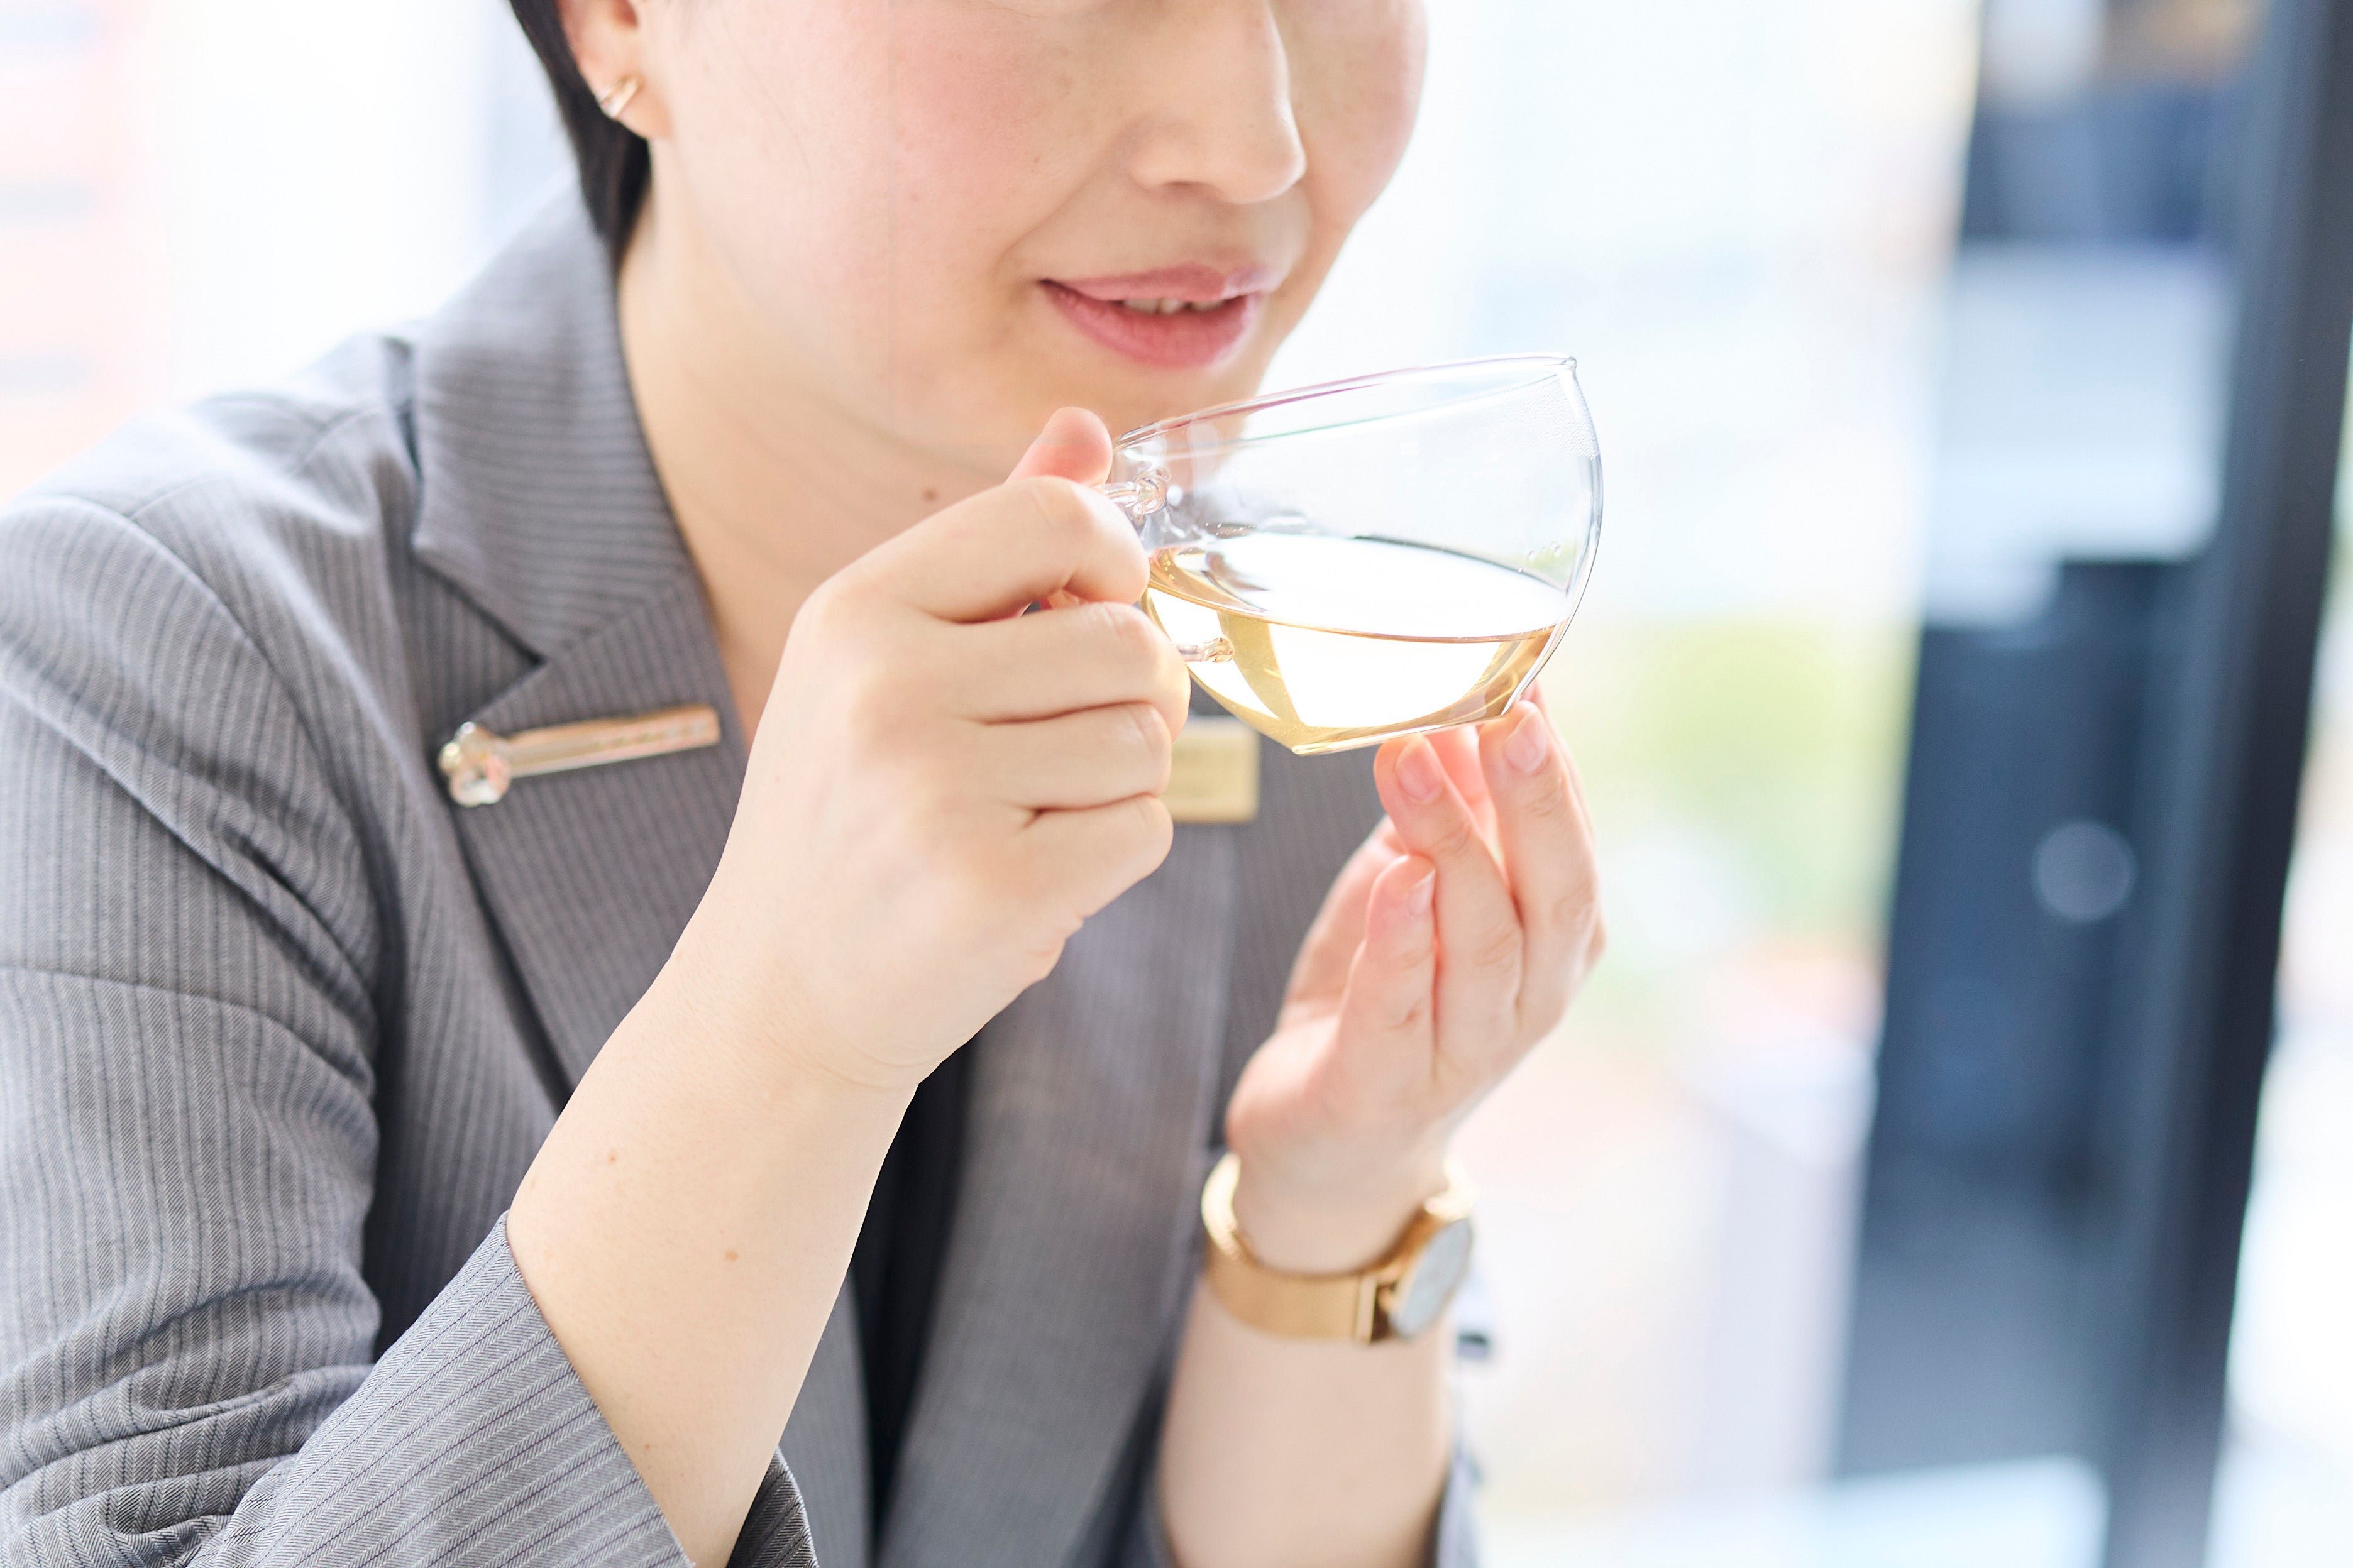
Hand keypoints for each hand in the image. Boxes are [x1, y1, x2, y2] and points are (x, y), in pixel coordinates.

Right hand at [672, 408, 1189, 1094]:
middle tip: (1058, 751)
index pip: (1056, 515)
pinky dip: (1114, 857)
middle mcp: (886, 686)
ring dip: (1119, 784)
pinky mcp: (994, 888)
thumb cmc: (851, 817)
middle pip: (1127, 639)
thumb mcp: (887, 660)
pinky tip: (1037, 876)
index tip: (1098, 611)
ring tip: (1031, 816)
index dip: (1115, 561)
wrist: (781, 996)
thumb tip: (1088, 429)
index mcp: (858, 608)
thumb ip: (997, 547)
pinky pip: (1146, 830)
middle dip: (1129, 696)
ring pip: (1148, 738)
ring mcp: (936, 791)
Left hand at [1223, 701, 1604, 1271]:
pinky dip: (1402, 943)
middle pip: (1551, 893)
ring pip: (1482, 944)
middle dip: (1531, 799)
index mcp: (1550, 944)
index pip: (1572, 847)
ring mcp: (1463, 1052)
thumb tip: (1467, 699)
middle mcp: (1528, 999)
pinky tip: (1397, 879)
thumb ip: (1454, 810)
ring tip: (1414, 762)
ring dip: (1452, 844)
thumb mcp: (1421, 886)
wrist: (1328, 1139)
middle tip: (1502, 716)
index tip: (1527, 686)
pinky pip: (1401, 1010)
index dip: (1556, 770)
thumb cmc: (1385, 993)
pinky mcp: (1384, 1088)